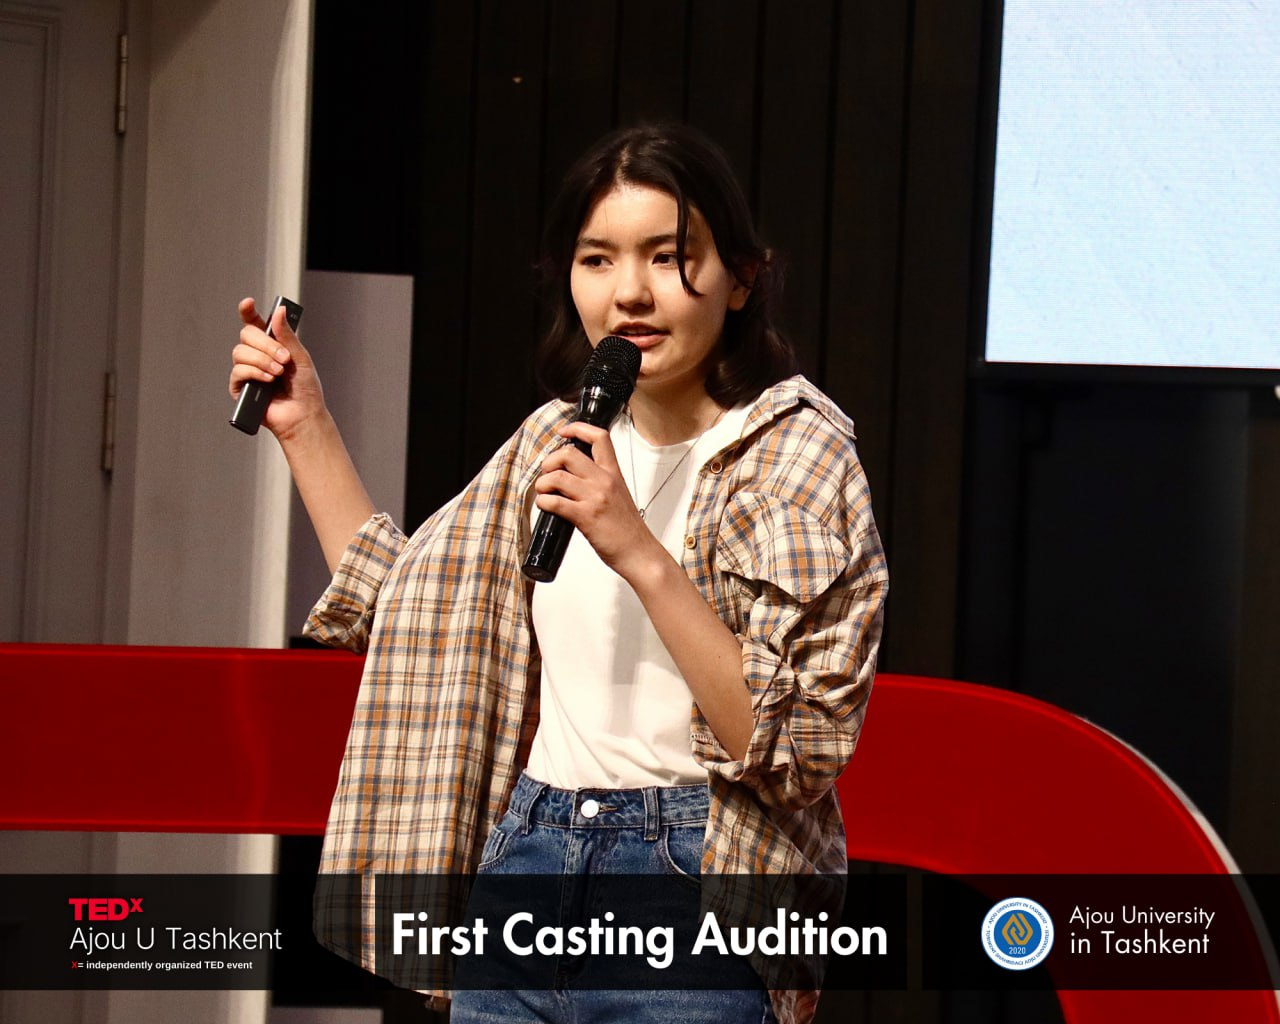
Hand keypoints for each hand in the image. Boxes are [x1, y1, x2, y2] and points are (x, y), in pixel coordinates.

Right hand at [228, 297, 325, 439]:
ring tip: (279, 372)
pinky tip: (268, 381)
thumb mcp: (300, 357)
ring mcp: (246, 370)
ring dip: (262, 360)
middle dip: (266, 345)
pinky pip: (238, 371)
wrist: (303, 414)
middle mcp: (256, 355)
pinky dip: (255, 373)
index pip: (254, 323)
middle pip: (246, 335)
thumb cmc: (305, 388)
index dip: (248, 311)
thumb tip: (279, 311)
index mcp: (270, 345)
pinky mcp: (240, 387)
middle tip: (284, 358)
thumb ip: (287, 335)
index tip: (248, 303)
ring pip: (240, 352)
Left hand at [533, 422, 665, 581]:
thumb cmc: (628, 529)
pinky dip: (544, 502)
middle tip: (548, 472)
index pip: (599, 438)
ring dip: (543, 484)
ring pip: (557, 477)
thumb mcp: (619, 495)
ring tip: (544, 492)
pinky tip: (545, 506)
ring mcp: (595, 498)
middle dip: (550, 461)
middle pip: (568, 454)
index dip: (578, 429)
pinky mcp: (586, 517)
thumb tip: (574, 478)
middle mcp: (604, 481)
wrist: (639, 552)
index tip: (564, 432)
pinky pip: (555, 502)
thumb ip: (600, 482)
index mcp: (613, 473)